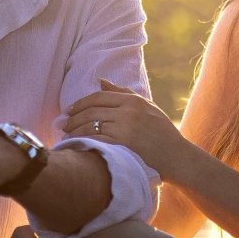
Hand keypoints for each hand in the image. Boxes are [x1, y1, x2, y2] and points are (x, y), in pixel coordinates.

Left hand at [63, 80, 193, 178]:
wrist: (177, 156)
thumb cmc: (162, 132)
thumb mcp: (146, 107)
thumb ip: (123, 93)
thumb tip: (100, 81)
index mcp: (132, 100)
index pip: (97, 97)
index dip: (79, 104)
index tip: (68, 111)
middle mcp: (128, 111)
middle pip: (90, 111)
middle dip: (72, 118)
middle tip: (61, 124)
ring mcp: (125, 128)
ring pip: (90, 126)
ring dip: (74, 131)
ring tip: (65, 135)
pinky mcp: (124, 145)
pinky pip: (97, 140)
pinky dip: (83, 142)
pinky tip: (76, 145)